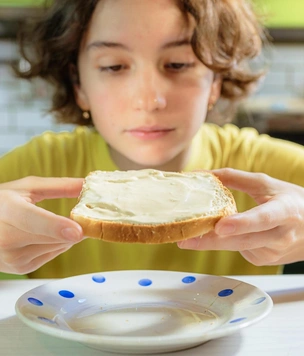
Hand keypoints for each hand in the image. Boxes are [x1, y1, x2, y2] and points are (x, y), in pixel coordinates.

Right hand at [0, 176, 83, 273]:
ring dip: (66, 236)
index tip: (77, 231)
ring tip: (61, 224)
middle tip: (85, 216)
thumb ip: (59, 186)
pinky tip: (48, 234)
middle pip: (53, 237)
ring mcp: (12, 257)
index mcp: (7, 211)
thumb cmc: (3, 203)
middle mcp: (6, 238)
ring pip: (57, 246)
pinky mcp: (21, 268)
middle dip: (73, 227)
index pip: (32, 220)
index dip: (56, 226)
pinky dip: (58, 243)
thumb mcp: (27, 188)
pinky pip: (54, 254)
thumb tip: (86, 184)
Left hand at [178, 168, 303, 265]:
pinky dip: (226, 242)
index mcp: (285, 211)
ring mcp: (273, 252)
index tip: (220, 226)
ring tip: (188, 238)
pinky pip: (240, 250)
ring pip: (237, 248)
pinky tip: (222, 234)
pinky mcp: (264, 260)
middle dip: (212, 242)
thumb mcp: (267, 184)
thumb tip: (200, 173)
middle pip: (243, 241)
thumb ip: (234, 178)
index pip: (263, 218)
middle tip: (185, 240)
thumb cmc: (290, 201)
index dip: (242, 223)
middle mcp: (281, 236)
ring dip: (212, 243)